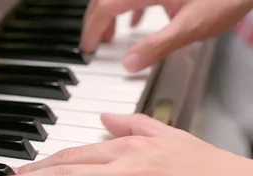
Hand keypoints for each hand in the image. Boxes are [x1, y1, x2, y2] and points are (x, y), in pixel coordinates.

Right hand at [81, 0, 252, 71]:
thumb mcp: (190, 27)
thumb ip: (157, 46)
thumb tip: (129, 64)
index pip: (104, 8)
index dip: (92, 30)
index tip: (88, 48)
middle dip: (96, 23)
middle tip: (93, 44)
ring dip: (110, 15)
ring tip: (110, 36)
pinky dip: (128, 8)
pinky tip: (135, 21)